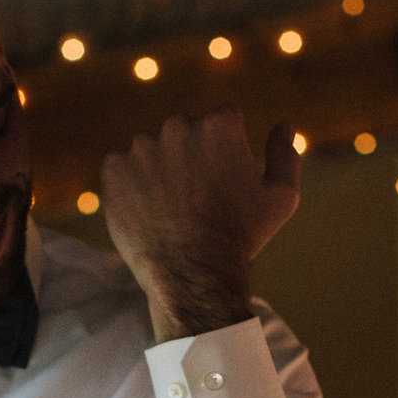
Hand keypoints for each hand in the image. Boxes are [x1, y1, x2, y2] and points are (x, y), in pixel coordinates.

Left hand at [99, 109, 301, 342]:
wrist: (193, 276)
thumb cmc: (241, 237)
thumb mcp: (280, 198)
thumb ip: (285, 155)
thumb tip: (284, 125)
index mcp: (219, 124)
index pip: (221, 122)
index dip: (225, 153)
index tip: (222, 182)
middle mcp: (178, 126)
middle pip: (184, 131)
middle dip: (190, 156)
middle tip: (196, 198)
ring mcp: (141, 146)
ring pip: (153, 149)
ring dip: (160, 169)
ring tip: (172, 208)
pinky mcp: (113, 169)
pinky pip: (122, 167)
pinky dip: (131, 185)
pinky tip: (149, 211)